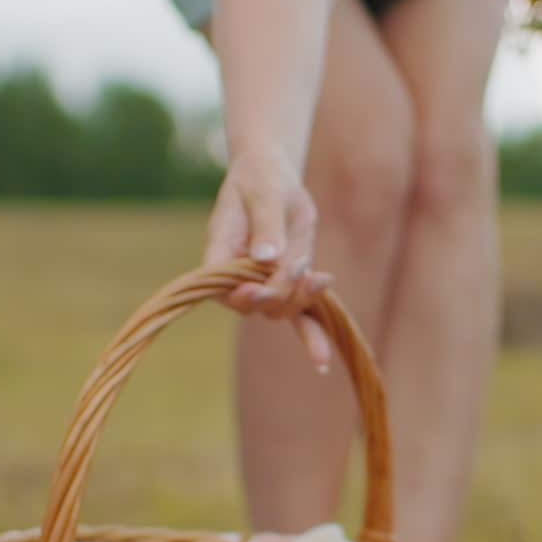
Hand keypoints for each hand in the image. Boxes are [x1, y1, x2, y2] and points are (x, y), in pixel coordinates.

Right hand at [203, 148, 332, 369]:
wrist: (274, 178)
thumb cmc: (261, 180)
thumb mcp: (264, 194)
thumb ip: (266, 225)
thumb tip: (266, 257)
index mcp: (219, 256)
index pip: (222, 287)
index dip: (241, 294)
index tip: (260, 285)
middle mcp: (238, 278)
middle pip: (256, 305)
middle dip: (279, 292)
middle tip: (298, 265)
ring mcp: (264, 283)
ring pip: (281, 311)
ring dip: (301, 298)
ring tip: (319, 276)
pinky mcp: (289, 284)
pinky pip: (299, 317)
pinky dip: (311, 337)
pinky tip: (322, 362)